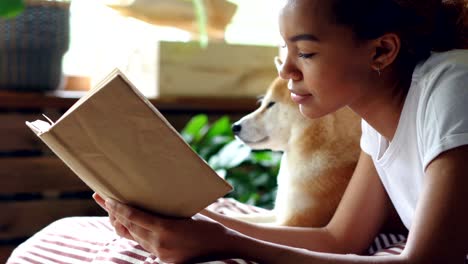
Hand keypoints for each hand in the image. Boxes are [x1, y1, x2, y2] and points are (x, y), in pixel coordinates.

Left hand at [93, 193, 236, 262]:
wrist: (222, 245)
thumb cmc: (207, 224)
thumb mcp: (185, 213)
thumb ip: (164, 212)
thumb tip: (147, 200)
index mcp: (164, 228)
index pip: (133, 217)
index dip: (117, 207)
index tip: (106, 198)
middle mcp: (159, 243)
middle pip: (129, 228)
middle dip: (115, 214)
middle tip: (104, 201)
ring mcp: (161, 253)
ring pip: (135, 238)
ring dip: (124, 225)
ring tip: (114, 212)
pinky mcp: (164, 260)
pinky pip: (146, 245)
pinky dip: (138, 234)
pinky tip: (134, 225)